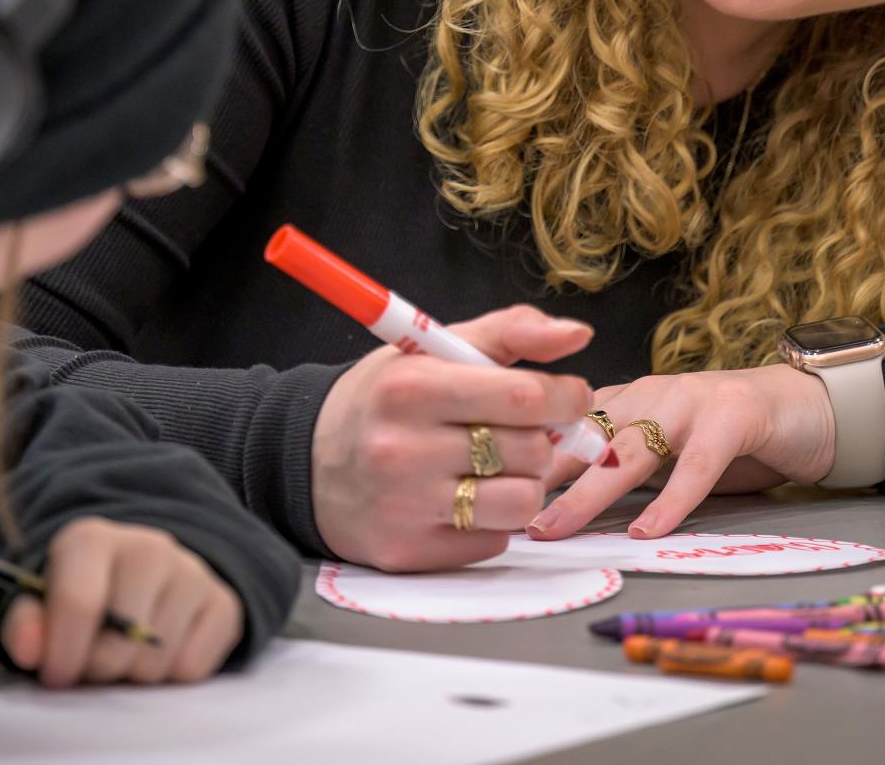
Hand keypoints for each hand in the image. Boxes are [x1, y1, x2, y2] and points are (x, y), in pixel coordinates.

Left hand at [0, 518, 243, 687]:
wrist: (138, 572)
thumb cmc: (81, 595)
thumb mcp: (39, 603)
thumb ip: (24, 626)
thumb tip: (30, 648)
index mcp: (92, 540)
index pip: (80, 602)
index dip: (65, 653)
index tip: (57, 677)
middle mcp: (149, 546)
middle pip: (122, 640)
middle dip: (101, 666)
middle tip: (94, 662)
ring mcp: (192, 570)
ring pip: (158, 658)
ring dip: (136, 673)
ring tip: (126, 654)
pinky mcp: (223, 600)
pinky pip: (194, 666)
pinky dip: (173, 674)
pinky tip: (161, 650)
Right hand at [311, 304, 595, 570]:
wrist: (306, 460)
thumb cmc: (384, 397)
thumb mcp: (433, 347)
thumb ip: (509, 332)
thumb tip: (578, 334)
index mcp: (411, 387)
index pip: (522, 397)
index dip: (565, 396)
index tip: (571, 395)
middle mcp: (404, 449)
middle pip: (531, 451)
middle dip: (541, 438)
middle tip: (519, 429)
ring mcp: (404, 507)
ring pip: (522, 503)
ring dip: (523, 483)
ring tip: (495, 466)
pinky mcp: (407, 553)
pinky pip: (492, 542)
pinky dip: (491, 521)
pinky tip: (462, 498)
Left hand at [526, 364, 834, 540]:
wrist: (805, 406)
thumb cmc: (727, 435)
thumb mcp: (665, 449)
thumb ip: (620, 468)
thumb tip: (556, 504)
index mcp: (629, 400)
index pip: (567, 424)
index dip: (529, 451)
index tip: (488, 480)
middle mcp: (650, 394)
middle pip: (587, 438)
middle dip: (542, 474)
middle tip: (506, 509)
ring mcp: (690, 402)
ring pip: (630, 449)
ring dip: (590, 490)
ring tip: (557, 525)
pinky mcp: (733, 417)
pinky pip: (696, 464)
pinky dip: (671, 500)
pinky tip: (648, 529)